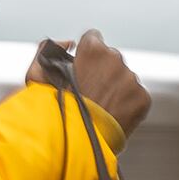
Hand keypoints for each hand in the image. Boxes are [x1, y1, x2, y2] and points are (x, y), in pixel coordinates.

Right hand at [31, 30, 151, 133]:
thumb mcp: (36, 77)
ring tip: (100, 106)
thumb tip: (67, 43)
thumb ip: (46, 50)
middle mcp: (115, 60)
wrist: (79, 141)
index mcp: (93, 50)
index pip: (93, 39)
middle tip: (90, 91)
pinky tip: (112, 114)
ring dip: (115, 88)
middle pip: (111, 59)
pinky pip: (135, 96)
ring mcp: (131, 79)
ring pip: (124, 78)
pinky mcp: (142, 98)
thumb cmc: (56, 112)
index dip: (86, 54)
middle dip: (102, 71)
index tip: (82, 66)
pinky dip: (126, 104)